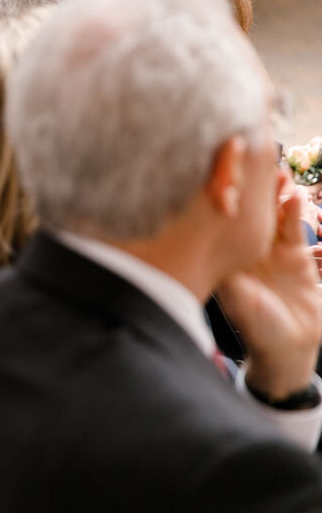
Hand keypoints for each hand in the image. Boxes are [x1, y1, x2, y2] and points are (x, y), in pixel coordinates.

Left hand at [215, 181, 321, 399]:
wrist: (290, 346)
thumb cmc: (257, 328)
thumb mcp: (242, 303)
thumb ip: (233, 282)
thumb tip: (218, 258)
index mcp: (223, 257)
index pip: (219, 222)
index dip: (222, 200)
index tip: (222, 177)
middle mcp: (242, 249)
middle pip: (244, 212)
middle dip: (249, 189)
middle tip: (252, 166)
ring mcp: (267, 249)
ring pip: (269, 215)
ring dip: (272, 195)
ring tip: (277, 175)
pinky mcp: (292, 254)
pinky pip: (292, 227)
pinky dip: (293, 211)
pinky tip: (294, 195)